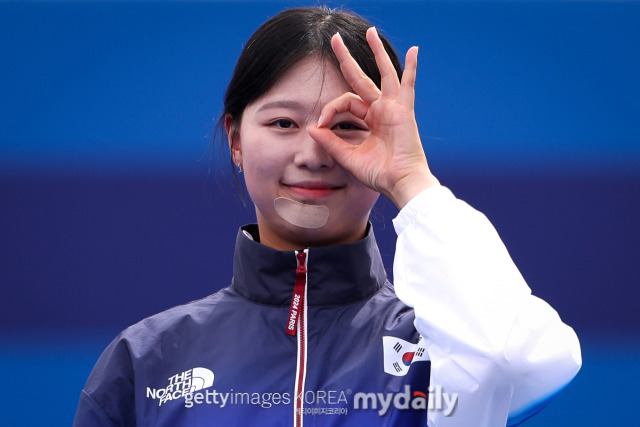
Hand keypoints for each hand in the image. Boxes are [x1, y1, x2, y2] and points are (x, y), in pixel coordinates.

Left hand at [308, 27, 438, 209]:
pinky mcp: (404, 111)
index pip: (345, 102)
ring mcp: (393, 108)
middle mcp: (381, 110)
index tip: (322, 124)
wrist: (398, 183)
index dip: (330, 108)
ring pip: (383, 74)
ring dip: (377, 52)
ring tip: (370, 31)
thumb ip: (330, 141)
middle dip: (347, 59)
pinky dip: (411, 68)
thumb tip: (311, 127)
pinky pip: (408, 85)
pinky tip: (414, 50)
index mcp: (369, 121)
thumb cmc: (377, 174)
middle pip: (361, 78)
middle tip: (335, 39)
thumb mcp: (347, 156)